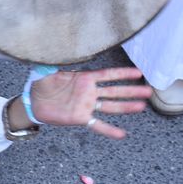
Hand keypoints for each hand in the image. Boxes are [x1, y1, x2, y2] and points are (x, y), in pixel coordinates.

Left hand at [30, 67, 151, 138]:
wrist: (33, 102)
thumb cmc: (42, 83)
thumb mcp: (47, 69)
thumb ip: (55, 61)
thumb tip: (57, 49)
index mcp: (84, 78)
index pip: (107, 75)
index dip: (122, 73)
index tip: (139, 72)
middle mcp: (89, 92)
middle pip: (114, 91)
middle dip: (131, 91)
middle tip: (149, 90)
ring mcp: (86, 105)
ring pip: (110, 106)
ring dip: (126, 107)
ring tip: (142, 106)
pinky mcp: (80, 118)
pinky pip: (97, 124)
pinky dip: (109, 130)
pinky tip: (122, 134)